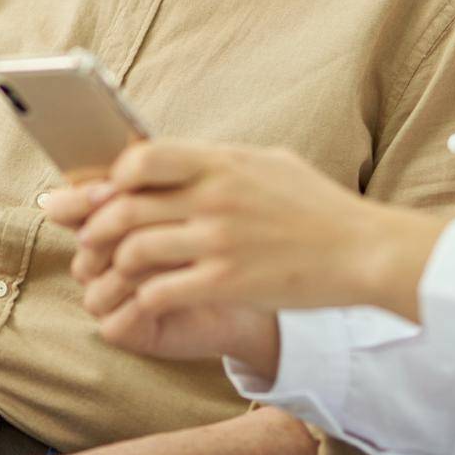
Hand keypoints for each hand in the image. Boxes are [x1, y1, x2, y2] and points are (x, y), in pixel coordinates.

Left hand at [65, 141, 448, 321]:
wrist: (365, 250)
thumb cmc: (318, 206)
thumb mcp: (270, 163)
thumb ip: (219, 159)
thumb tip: (173, 156)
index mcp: (224, 162)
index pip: (142, 158)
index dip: (112, 176)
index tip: (105, 192)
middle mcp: (216, 197)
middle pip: (127, 206)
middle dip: (96, 225)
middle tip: (89, 237)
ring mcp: (220, 241)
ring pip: (135, 250)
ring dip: (116, 263)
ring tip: (115, 270)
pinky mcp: (227, 283)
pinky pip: (160, 290)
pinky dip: (142, 296)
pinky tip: (146, 298)